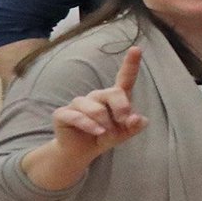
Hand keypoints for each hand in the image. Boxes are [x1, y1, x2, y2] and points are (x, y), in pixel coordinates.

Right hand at [49, 46, 146, 160]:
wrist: (80, 151)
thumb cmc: (105, 136)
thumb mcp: (124, 133)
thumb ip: (134, 125)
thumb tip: (137, 118)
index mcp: (113, 97)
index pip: (124, 78)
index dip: (130, 64)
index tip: (136, 49)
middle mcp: (96, 96)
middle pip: (113, 93)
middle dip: (122, 108)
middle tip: (123, 122)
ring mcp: (78, 103)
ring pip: (96, 108)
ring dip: (105, 123)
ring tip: (105, 132)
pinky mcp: (63, 113)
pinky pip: (78, 116)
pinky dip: (90, 125)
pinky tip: (97, 132)